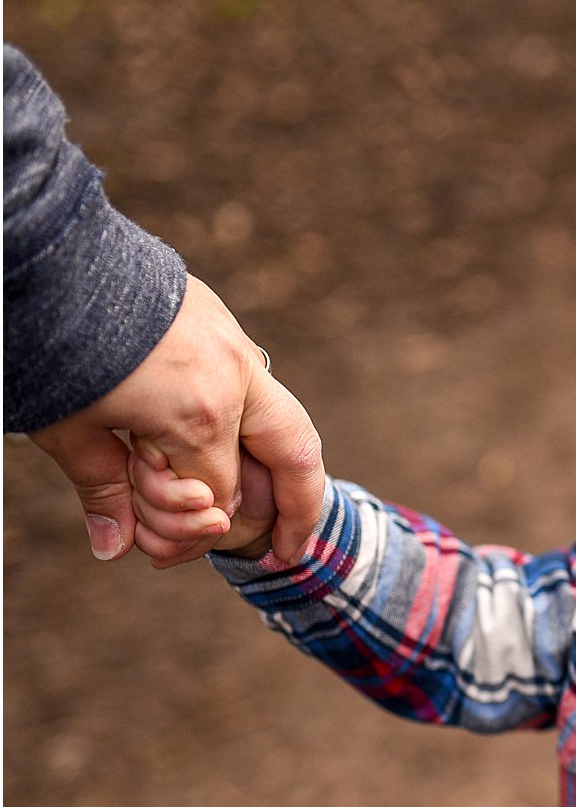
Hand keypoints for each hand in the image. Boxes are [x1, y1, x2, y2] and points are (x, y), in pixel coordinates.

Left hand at [25, 273, 323, 565]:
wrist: (45, 251)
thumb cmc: (50, 344)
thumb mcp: (68, 427)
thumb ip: (103, 488)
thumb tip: (113, 547)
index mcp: (199, 414)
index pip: (217, 496)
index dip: (188, 531)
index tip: (160, 555)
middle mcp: (234, 378)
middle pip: (293, 454)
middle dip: (298, 508)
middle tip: (290, 547)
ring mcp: (231, 343)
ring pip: (280, 416)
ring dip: (271, 463)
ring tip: (257, 497)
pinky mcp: (215, 318)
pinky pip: (250, 381)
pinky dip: (243, 419)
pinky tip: (228, 440)